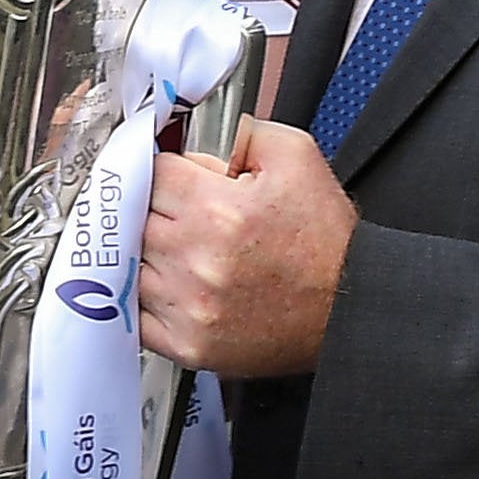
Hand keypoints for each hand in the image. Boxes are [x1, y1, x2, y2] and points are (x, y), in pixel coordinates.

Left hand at [138, 121, 355, 378]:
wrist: (350, 307)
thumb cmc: (325, 239)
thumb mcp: (296, 156)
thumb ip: (239, 133)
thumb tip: (190, 139)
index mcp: (218, 210)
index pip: (149, 174)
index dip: (165, 172)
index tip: (177, 182)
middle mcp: (197, 260)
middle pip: (131, 219)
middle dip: (154, 211)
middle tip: (182, 217)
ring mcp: (189, 307)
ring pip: (127, 266)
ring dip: (145, 255)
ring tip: (181, 252)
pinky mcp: (189, 345)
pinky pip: (135, 317)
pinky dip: (142, 300)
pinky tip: (168, 287)